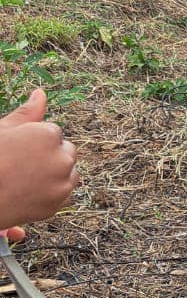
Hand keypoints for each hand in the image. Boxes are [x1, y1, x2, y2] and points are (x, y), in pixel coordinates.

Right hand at [0, 93, 77, 227]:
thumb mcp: (2, 130)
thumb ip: (27, 113)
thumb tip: (41, 94)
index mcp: (48, 135)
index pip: (53, 132)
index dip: (34, 140)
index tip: (19, 149)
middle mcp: (62, 159)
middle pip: (66, 151)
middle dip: (51, 154)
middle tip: (24, 163)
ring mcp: (63, 183)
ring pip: (69, 172)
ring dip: (56, 172)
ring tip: (28, 177)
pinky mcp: (61, 203)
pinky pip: (65, 192)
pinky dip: (54, 190)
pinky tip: (32, 190)